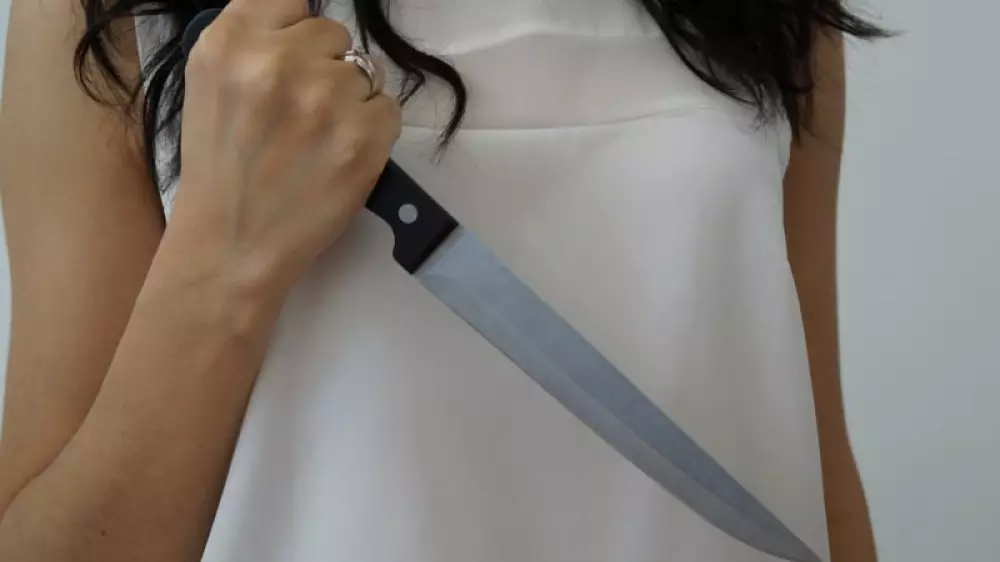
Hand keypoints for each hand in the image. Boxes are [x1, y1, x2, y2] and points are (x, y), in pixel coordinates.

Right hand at [166, 0, 400, 297]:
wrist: (233, 247)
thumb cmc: (223, 171)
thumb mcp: (212, 84)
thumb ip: (254, 42)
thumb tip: (304, 21)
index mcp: (230, 41)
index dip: (295, 33)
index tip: (291, 61)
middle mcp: (278, 60)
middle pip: (333, 33)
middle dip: (323, 68)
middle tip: (299, 116)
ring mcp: (326, 97)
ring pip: (365, 71)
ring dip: (351, 101)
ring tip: (316, 141)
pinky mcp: (365, 135)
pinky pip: (388, 108)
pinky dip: (372, 132)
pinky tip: (337, 157)